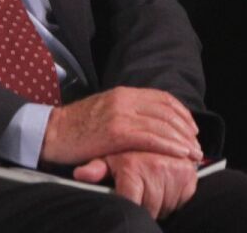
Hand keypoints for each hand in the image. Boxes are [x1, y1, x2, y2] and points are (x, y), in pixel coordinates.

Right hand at [41, 86, 201, 165]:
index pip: (163, 98)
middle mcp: (125, 99)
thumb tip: (150, 122)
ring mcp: (121, 114)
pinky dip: (168, 146)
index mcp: (124, 93)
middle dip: (186, 129)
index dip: (181, 113)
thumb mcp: (106, 111)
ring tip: (193, 154)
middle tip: (197, 145)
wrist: (50, 132)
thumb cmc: (77, 127)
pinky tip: (179, 154)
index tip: (192, 127)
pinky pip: (150, 138)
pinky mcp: (115, 131)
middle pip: (167, 111)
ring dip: (182, 140)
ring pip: (162, 125)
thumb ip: (127, 112)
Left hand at [74, 150, 197, 218]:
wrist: (147, 124)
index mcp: (132, 166)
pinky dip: (178, 193)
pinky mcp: (190, 168)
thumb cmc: (123, 144)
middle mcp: (157, 166)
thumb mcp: (105, 154)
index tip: (129, 204)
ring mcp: (176, 167)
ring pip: (169, 205)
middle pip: (151, 207)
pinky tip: (169, 184)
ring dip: (164, 201)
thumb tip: (81, 174)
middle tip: (142, 196)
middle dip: (146, 206)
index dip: (129, 207)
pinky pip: (185, 195)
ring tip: (155, 189)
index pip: (130, 203)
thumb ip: (95, 168)